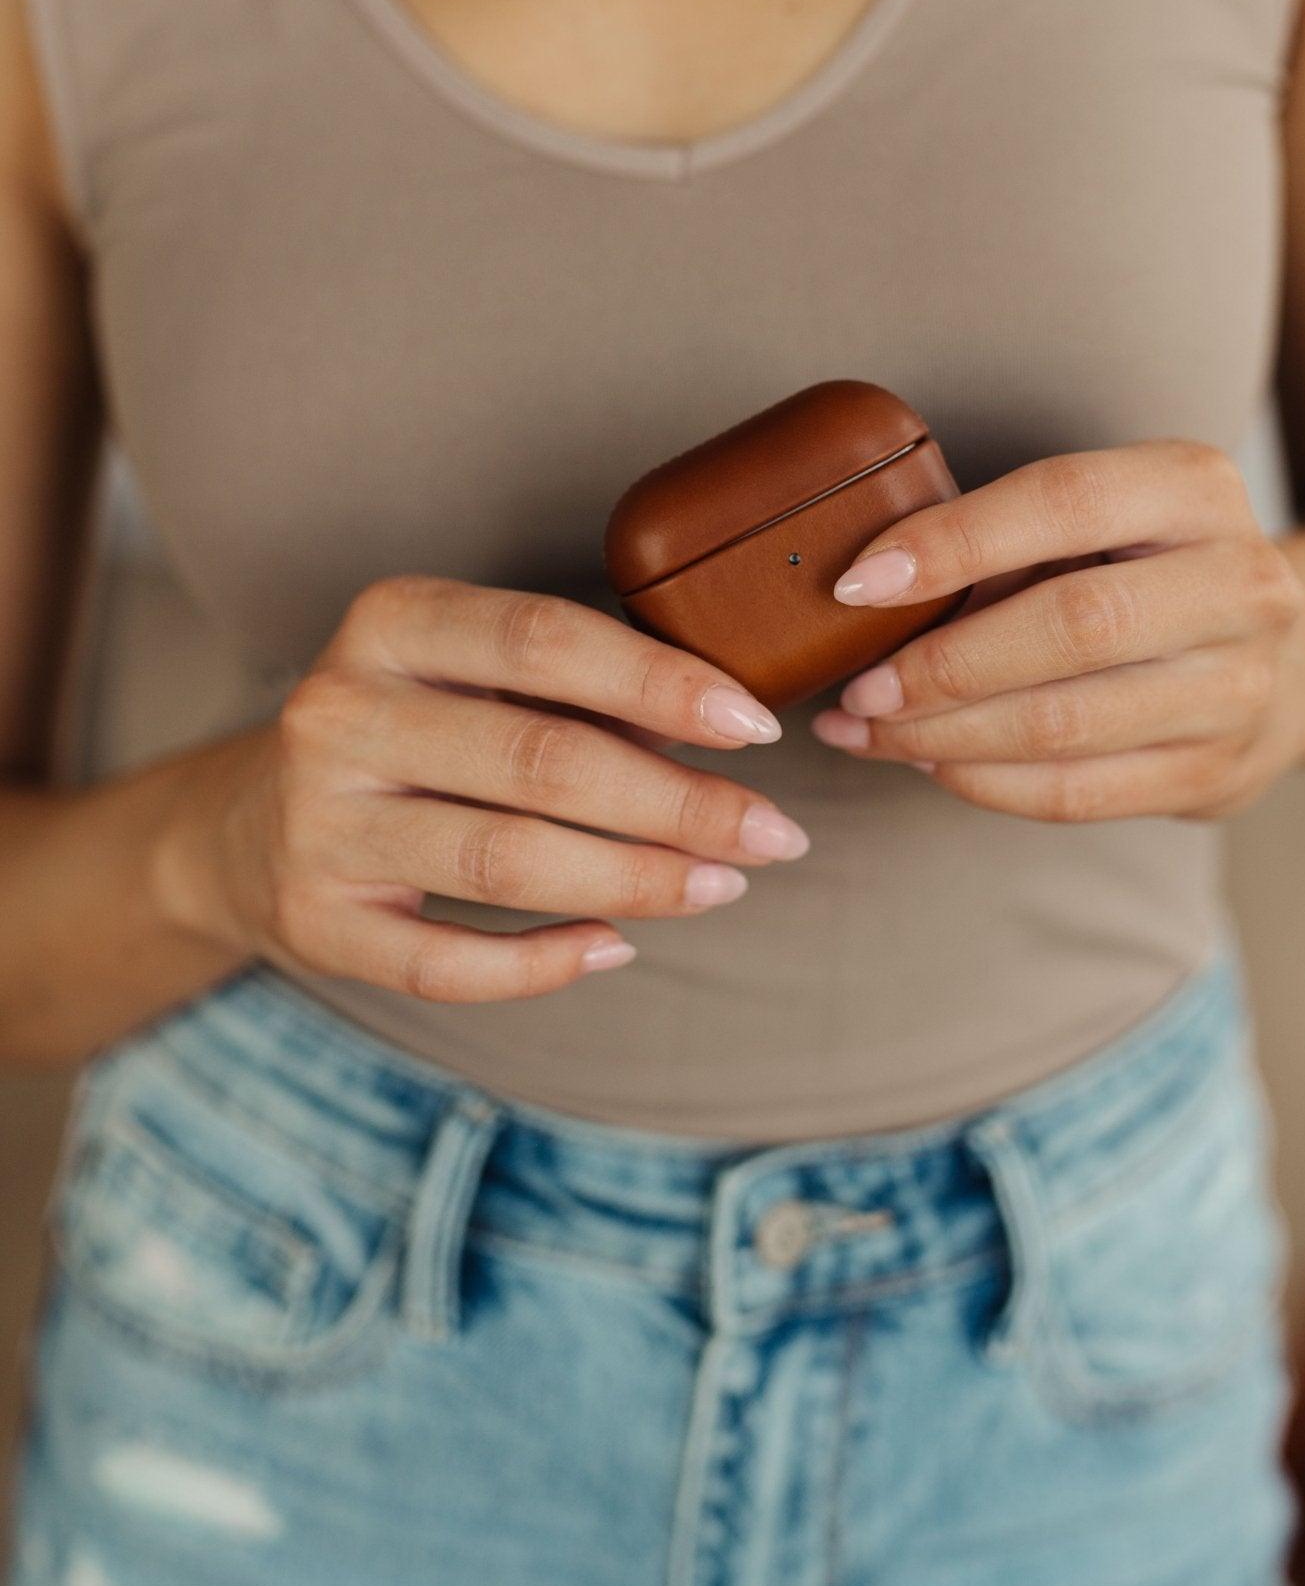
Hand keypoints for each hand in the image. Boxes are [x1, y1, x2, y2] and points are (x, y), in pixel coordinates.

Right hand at [160, 575, 809, 1002]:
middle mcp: (340, 712)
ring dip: (635, 880)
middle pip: (540, 759)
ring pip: (504, 859)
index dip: (661, 683)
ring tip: (722, 887)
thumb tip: (730, 726)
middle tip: (775, 835)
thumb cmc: (413, 731)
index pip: (543, 639)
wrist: (249, 823)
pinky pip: (447, 963)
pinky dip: (544, 962)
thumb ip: (576, 685)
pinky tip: (615, 946)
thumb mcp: (469, 671)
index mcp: (390, 623)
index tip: (758, 728)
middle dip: (679, 803)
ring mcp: (318, 821)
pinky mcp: (314, 921)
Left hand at [810, 440, 1304, 822]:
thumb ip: (998, 542)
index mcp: (1196, 489)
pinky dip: (982, 781)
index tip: (859, 584)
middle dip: (944, 664)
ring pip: (1065, 724)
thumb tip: (863, 593)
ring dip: (943, 735)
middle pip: (1073, 625)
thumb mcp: (1095, 524)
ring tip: (868, 729)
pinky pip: (1075, 793)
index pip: (1065, 499)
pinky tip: (928, 761)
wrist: (1275, 661)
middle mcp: (1239, 584)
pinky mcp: (1215, 773)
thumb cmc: (1140, 575)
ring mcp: (1238, 688)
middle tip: (858, 687)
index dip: (953, 542)